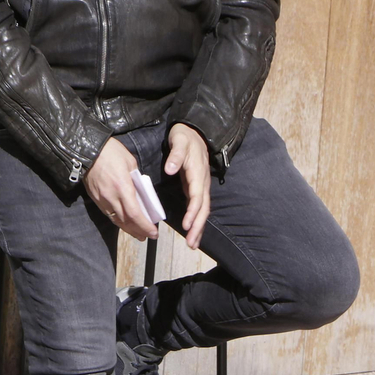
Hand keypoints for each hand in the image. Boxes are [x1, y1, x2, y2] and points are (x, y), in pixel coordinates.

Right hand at [84, 137, 158, 239]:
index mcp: (122, 188)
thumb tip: (141, 190)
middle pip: (126, 221)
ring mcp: (102, 199)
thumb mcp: (130, 162)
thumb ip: (136, 179)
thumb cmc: (110, 152)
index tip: (154, 232)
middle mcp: (112, 197)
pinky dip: (118, 221)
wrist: (85, 149)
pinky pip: (109, 214)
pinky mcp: (96, 198)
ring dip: (129, 229)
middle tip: (149, 236)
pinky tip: (124, 223)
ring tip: (139, 235)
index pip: (135, 214)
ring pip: (116, 220)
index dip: (145, 226)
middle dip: (139, 231)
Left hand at [164, 122, 210, 248]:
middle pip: (203, 208)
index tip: (187, 225)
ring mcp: (200, 185)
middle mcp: (202, 182)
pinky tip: (192, 230)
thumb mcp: (179, 141)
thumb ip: (176, 155)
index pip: (197, 196)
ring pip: (203, 210)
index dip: (193, 212)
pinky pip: (198, 206)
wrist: (194, 130)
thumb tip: (170, 169)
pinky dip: (196, 219)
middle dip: (198, 227)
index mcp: (197, 173)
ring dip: (199, 227)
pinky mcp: (196, 186)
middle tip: (191, 244)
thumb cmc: (185, 136)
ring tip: (193, 244)